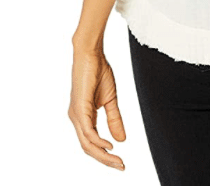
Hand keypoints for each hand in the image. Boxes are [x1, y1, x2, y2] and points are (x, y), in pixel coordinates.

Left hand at [68, 45, 125, 170]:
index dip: (106, 155)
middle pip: (89, 148)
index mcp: (83, 117)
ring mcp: (76, 114)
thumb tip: (121, 140)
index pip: (92, 143)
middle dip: (105, 160)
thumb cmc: (98, 72)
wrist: (91, 53)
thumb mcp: (111, 99)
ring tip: (117, 161)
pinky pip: (87, 131)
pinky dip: (97, 141)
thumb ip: (115, 119)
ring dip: (103, 155)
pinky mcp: (79, 108)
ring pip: (87, 143)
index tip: (121, 162)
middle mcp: (77, 119)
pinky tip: (108, 146)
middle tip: (121, 167)